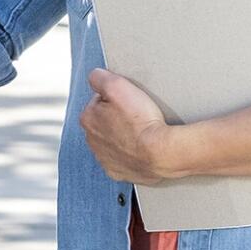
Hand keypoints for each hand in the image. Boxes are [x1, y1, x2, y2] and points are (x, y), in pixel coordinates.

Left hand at [80, 68, 183, 184]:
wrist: (163, 153)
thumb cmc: (142, 120)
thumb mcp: (118, 86)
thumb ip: (99, 77)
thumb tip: (95, 76)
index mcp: (87, 119)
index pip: (99, 101)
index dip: (116, 99)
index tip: (130, 103)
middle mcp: (91, 141)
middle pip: (104, 122)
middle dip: (117, 119)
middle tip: (138, 117)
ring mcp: (104, 159)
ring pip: (112, 142)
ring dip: (123, 137)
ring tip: (142, 133)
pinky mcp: (118, 173)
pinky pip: (122, 160)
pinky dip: (130, 155)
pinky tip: (141, 149)